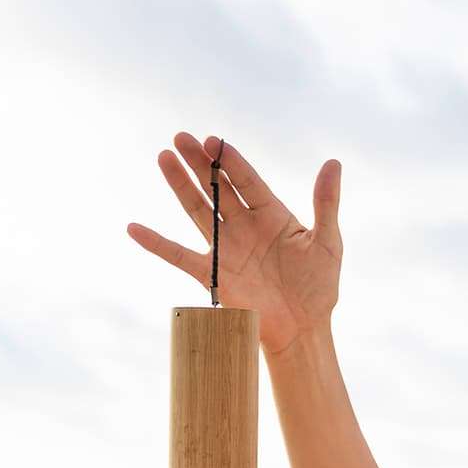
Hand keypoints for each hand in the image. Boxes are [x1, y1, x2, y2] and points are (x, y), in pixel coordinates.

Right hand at [127, 133, 342, 355]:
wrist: (304, 330)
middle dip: (199, 163)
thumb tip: (333, 163)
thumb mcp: (328, 242)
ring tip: (164, 157)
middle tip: (181, 137)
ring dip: (179, 185)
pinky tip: (134, 228)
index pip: (246, 180)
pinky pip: (179, 256)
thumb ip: (326, 203)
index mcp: (271, 215)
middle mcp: (244, 227)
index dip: (229, 160)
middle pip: (216, 188)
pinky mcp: (213, 274)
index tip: (213, 140)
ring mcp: (226, 249)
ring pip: (197, 210)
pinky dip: (156, 244)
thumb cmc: (319, 288)